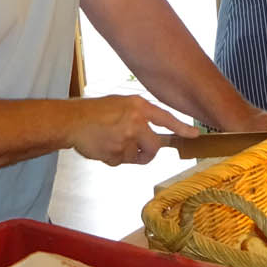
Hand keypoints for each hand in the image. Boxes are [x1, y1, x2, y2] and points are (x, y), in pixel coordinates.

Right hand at [70, 95, 195, 165]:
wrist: (72, 121)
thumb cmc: (94, 112)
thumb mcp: (120, 105)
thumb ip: (138, 116)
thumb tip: (151, 133)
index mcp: (139, 106)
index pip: (166, 118)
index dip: (181, 128)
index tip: (194, 135)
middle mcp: (137, 122)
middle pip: (154, 147)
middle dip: (148, 154)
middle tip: (139, 153)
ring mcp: (128, 138)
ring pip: (135, 157)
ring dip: (125, 154)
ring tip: (109, 142)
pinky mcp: (117, 153)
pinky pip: (121, 162)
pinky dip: (113, 158)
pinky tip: (102, 146)